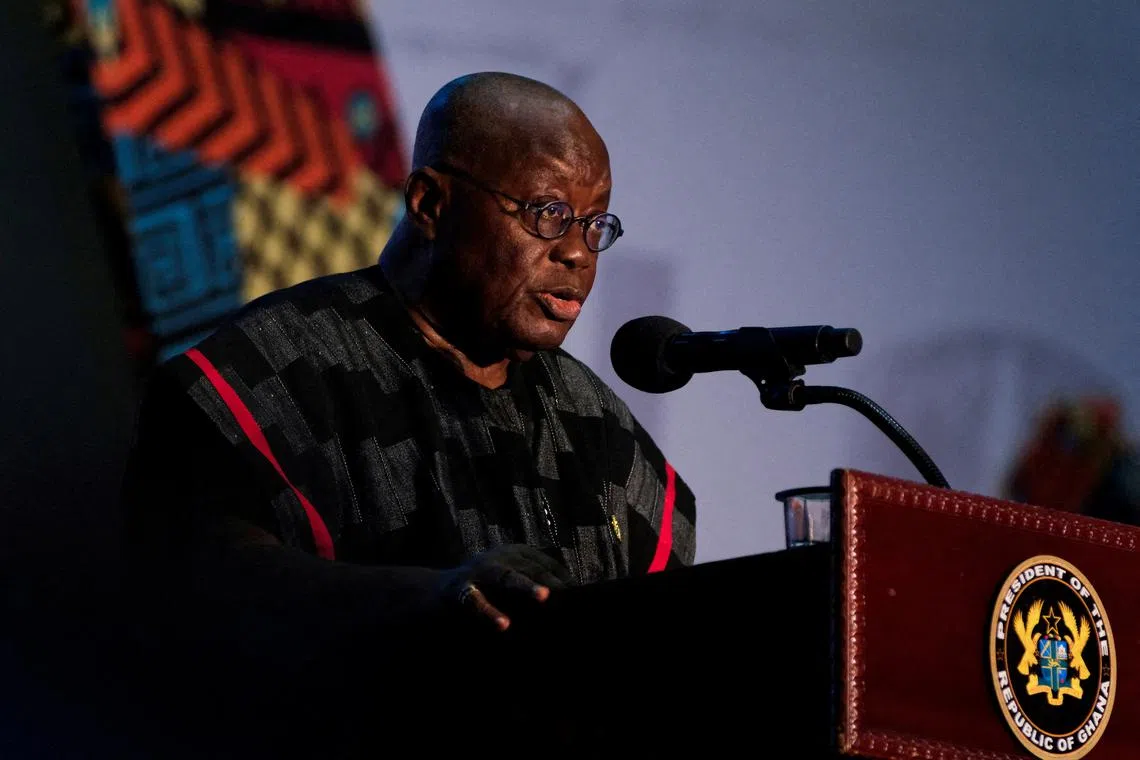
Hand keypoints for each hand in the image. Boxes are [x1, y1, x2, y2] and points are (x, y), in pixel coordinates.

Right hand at [439, 544, 571, 631]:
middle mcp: (499, 558)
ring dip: (525, 586)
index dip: (563, 581)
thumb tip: (571, 597)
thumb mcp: (511, 579)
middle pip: (531, 567)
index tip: (583, 600)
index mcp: (515, 553)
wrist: (435, 593)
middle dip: (551, 579)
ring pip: (506, 577)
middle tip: (571, 593)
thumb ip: (537, 585)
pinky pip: (476, 602)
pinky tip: (503, 625)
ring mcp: (480, 572)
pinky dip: (489, 612)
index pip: (546, 565)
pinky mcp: (462, 592)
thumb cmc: (485, 589)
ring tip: (544, 597)